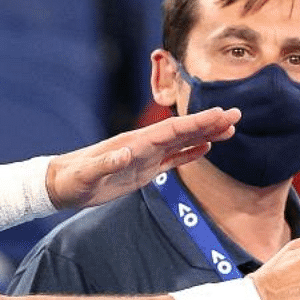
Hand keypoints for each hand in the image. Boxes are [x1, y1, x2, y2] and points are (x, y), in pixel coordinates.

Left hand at [45, 107, 239, 208]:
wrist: (63, 184)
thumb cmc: (72, 180)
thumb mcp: (86, 175)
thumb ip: (105, 164)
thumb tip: (126, 153)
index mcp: (135, 143)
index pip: (173, 130)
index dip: (197, 123)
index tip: (220, 114)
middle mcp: (144, 145)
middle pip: (183, 131)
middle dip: (210, 122)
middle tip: (237, 114)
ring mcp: (145, 156)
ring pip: (183, 142)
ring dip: (206, 134)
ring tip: (231, 128)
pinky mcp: (143, 170)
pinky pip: (173, 159)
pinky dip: (191, 152)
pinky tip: (207, 147)